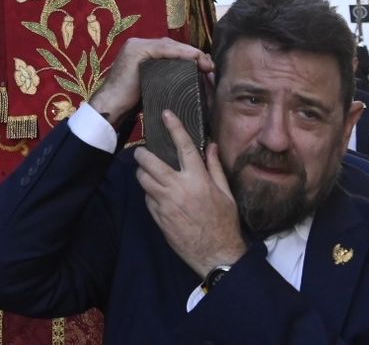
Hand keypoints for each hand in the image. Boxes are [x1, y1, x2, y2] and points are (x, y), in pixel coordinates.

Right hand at [87, 37, 210, 123]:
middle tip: (210, 66)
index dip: (190, 55)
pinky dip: (181, 53)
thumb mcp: (154, 86)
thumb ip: (167, 78)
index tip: (207, 67)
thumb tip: (193, 79)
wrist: (112, 107)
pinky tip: (194, 58)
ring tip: (206, 64)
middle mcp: (138, 44)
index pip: (171, 49)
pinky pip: (163, 49)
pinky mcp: (136, 51)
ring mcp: (136, 46)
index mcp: (142, 51)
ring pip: (169, 45)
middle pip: (172, 45)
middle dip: (193, 54)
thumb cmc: (132, 102)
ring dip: (190, 53)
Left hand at [134, 111, 245, 276]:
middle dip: (142, 153)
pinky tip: (158, 195)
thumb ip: (215, 168)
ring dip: (143, 173)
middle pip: (149, 161)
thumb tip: (211, 145)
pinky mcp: (157, 216)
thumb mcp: (226, 194)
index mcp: (198, 180)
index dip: (174, 127)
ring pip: (143, 179)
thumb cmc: (224, 223)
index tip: (166, 114)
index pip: (184, 147)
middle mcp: (178, 188)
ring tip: (150, 172)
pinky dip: (149, 193)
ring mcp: (165, 203)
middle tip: (144, 153)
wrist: (216, 255)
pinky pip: (146, 198)